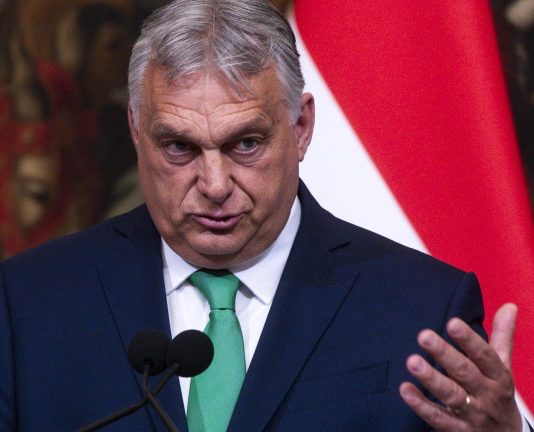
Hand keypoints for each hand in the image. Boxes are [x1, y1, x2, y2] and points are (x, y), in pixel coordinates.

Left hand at [399, 303, 522, 430]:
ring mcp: (472, 413)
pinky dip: (421, 405)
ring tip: (412, 361)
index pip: (484, 355)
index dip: (469, 340)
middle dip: (445, 354)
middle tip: (424, 335)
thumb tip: (509, 306)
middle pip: (465, 372)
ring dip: (431, 378)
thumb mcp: (503, 366)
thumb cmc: (497, 393)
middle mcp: (486, 394)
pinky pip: (438, 418)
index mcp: (498, 376)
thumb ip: (502, 336)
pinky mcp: (458, 430)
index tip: (452, 322)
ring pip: (451, 395)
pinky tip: (405, 389)